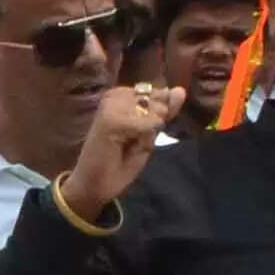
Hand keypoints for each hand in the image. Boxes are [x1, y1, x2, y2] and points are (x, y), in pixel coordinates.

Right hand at [58, 79, 183, 225]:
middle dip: (153, 125)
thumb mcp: (149, 134)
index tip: (137, 134)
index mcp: (122, 95)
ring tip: (127, 145)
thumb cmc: (119, 162)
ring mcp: (111, 105)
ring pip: (154, 113)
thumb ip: (164, 111)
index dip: (158, 118)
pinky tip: (125, 148)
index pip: (159, 95)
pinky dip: (143, 140)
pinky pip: (147, 125)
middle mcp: (115, 94)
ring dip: (148, 134)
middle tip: (131, 142)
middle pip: (159, 103)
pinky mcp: (111, 119)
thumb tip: (180, 90)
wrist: (94, 185)